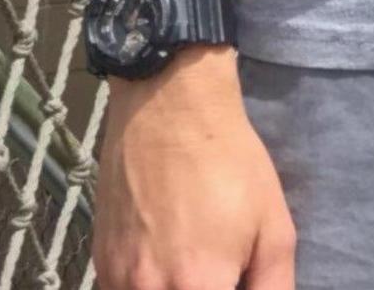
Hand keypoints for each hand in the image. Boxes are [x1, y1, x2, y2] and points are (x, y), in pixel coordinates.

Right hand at [93, 52, 295, 289]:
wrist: (169, 103)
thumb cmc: (230, 161)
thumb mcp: (273, 226)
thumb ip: (273, 288)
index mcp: (197, 286)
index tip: (232, 280)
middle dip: (199, 289)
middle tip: (217, 271)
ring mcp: (118, 277)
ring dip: (171, 289)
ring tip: (191, 261)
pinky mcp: (100, 259)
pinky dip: (145, 286)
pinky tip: (164, 261)